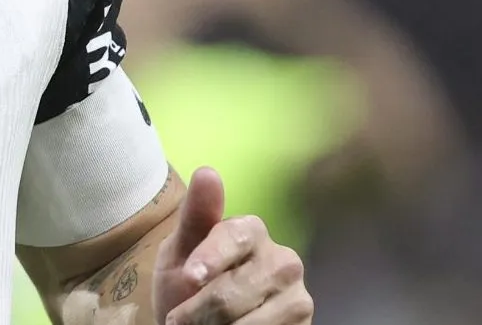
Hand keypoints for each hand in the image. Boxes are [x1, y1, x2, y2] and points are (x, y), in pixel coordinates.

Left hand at [152, 167, 311, 324]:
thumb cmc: (187, 284)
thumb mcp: (179, 252)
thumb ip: (195, 217)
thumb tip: (208, 172)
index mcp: (252, 231)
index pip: (234, 237)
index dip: (210, 257)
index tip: (189, 277)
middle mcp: (283, 259)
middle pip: (236, 287)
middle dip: (199, 310)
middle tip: (178, 321)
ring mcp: (297, 295)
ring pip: (251, 320)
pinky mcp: (304, 324)